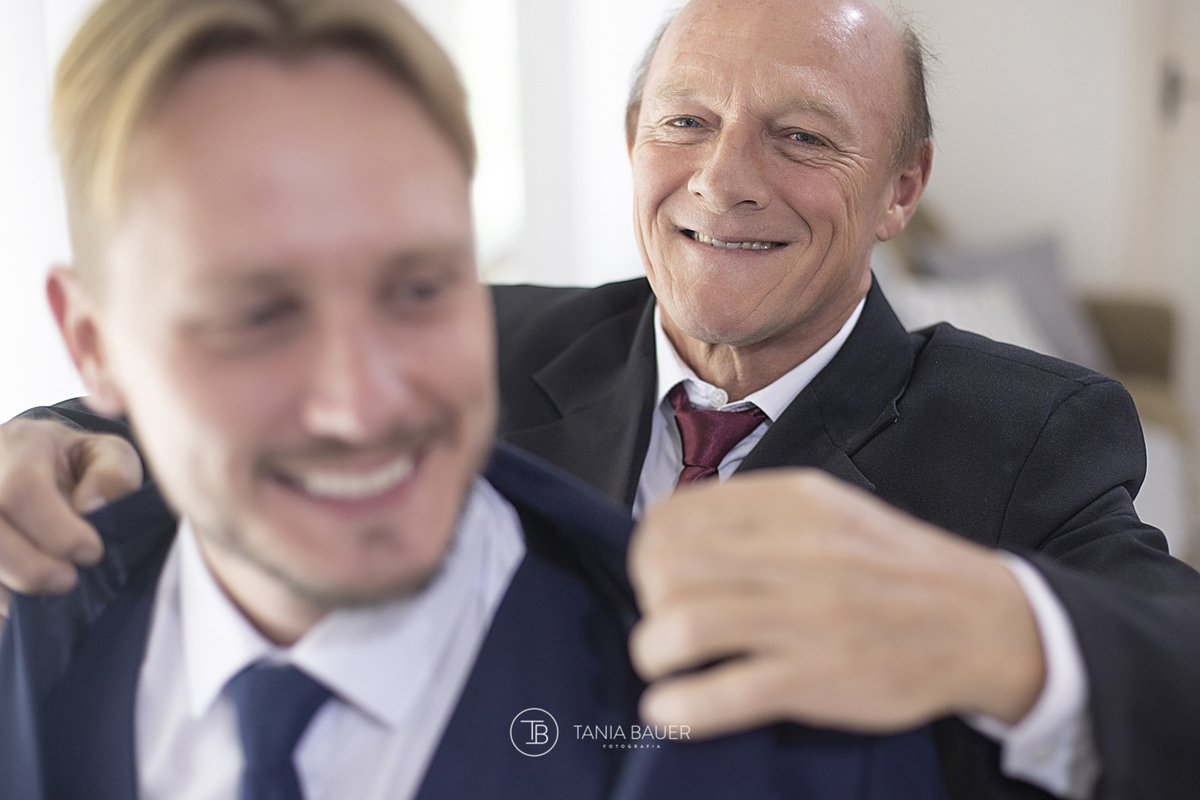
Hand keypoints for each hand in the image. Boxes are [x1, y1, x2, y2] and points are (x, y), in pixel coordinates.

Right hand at [0, 418, 142, 622]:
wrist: (32, 459)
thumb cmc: (75, 461)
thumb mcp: (106, 453)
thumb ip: (112, 475)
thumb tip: (91, 508)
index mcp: (19, 445)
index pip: (22, 489)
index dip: (57, 530)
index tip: (91, 553)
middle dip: (29, 566)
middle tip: (66, 581)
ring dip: (6, 587)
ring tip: (43, 593)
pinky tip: (15, 604)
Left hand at [628, 469, 1044, 737]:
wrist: (983, 620)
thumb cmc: (893, 568)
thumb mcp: (829, 511)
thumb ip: (758, 518)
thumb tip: (673, 540)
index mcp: (793, 501)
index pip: (675, 515)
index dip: (648, 551)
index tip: (657, 577)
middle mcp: (797, 551)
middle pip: (669, 567)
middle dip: (646, 600)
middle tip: (662, 621)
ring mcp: (811, 615)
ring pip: (687, 623)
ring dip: (653, 650)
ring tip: (662, 662)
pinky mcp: (823, 676)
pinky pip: (730, 691)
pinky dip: (684, 705)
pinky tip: (670, 710)